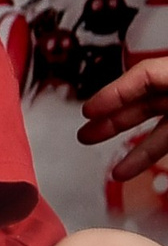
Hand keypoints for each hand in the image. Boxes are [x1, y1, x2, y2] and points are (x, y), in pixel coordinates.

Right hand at [79, 56, 167, 179]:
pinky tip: (132, 169)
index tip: (89, 110)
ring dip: (130, 149)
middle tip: (86, 133)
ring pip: (153, 129)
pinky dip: (147, 156)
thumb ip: (156, 83)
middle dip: (109, 120)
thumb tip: (143, 100)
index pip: (142, 75)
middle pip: (141, 102)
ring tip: (112, 167)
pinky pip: (166, 143)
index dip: (112, 92)